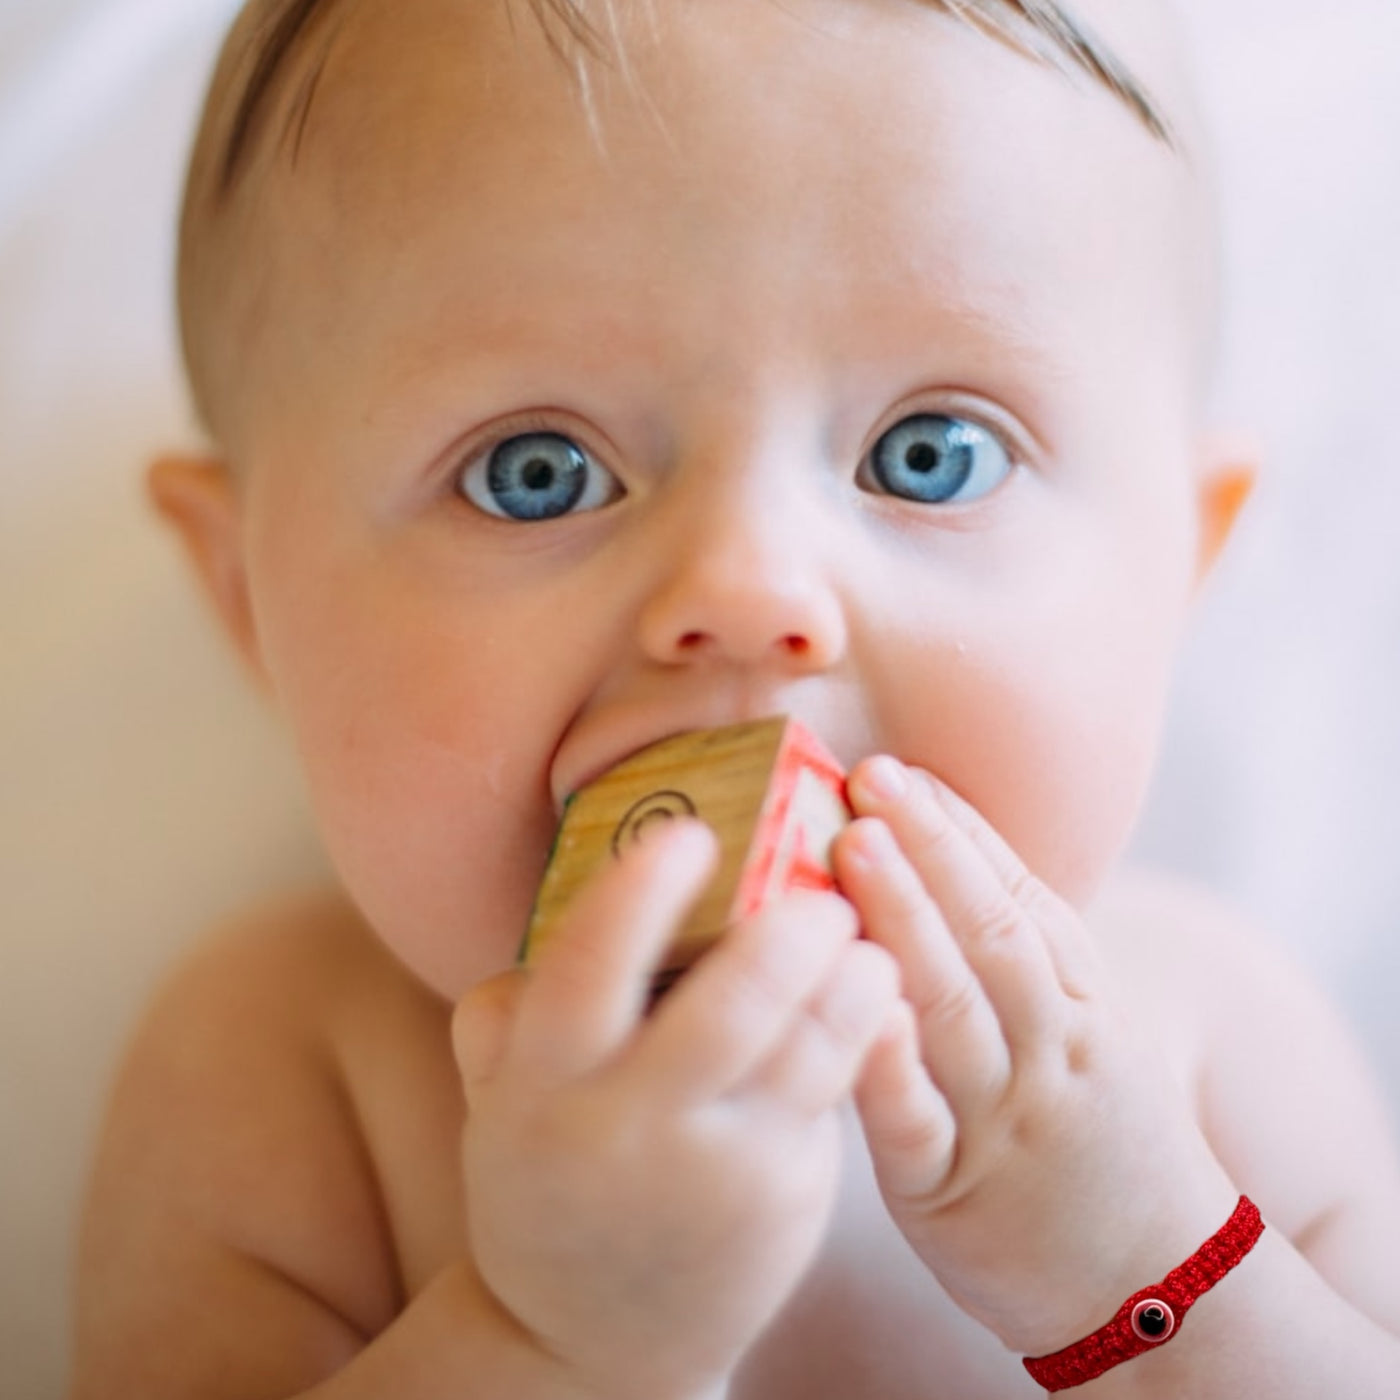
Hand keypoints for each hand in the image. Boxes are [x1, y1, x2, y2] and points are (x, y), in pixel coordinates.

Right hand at [452, 819, 899, 1399]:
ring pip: (808, 1050)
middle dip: (789, 934)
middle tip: (820, 889)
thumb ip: (508, 1018)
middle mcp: (631, 1128)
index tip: (690, 834)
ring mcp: (718, 1171)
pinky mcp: (786, 1197)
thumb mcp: (501, 1105)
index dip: (641, 895)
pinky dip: (865, 1031)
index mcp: (545, 1087)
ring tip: (865, 940)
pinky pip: (835, 1093)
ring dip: (853, 980)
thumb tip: (549, 925)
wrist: (596, 1338)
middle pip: (731, 1009)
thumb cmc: (551, 1182)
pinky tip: (876, 994)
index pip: (589, 970)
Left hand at [834, 758, 1238, 1355]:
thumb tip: (946, 859)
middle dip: (930, 849)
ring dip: (906, 919)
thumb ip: (1026, 958)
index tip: (905, 770)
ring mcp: (1001, 1118)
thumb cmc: (1097, 1137)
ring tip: (856, 846)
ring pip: (954, 1006)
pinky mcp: (948, 1189)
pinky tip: (857, 1003)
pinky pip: (916, 1120)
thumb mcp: (1091, 1035)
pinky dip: (890, 1062)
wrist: (1158, 1288)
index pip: (1022, 898)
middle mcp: (1048, 1049)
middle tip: (871, 779)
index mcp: (1080, 1004)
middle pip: (991, 934)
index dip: (960, 830)